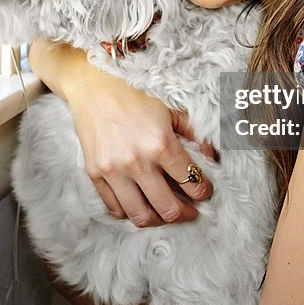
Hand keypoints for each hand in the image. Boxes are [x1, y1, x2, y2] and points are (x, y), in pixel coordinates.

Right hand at [29, 39, 214, 226]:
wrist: (91, 84)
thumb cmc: (134, 93)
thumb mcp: (170, 108)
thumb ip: (194, 133)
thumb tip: (212, 156)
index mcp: (160, 144)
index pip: (192, 183)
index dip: (204, 192)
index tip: (204, 190)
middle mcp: (137, 162)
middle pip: (168, 209)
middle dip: (185, 213)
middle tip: (190, 210)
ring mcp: (113, 170)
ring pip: (141, 216)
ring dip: (158, 219)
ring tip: (165, 212)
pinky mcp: (95, 174)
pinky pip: (115, 208)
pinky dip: (130, 212)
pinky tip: (140, 203)